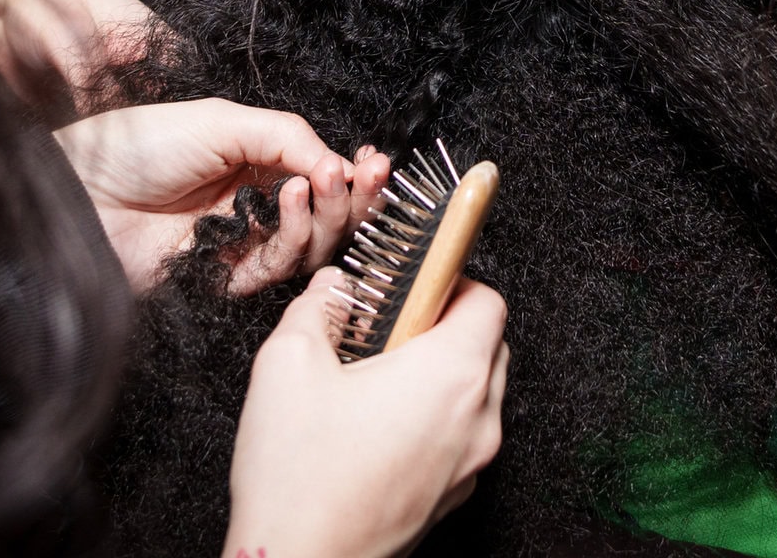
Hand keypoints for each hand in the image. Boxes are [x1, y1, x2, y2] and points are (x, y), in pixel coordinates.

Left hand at [54, 99, 391, 293]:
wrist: (80, 192)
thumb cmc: (135, 146)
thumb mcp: (219, 120)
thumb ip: (285, 136)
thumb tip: (339, 162)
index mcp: (253, 164)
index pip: (320, 176)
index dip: (352, 173)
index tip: (376, 162)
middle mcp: (251, 205)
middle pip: (324, 215)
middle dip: (351, 196)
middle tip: (365, 175)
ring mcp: (238, 243)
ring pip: (308, 246)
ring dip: (325, 213)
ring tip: (318, 181)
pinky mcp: (221, 277)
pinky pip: (273, 269)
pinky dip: (291, 235)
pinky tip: (289, 201)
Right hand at [223, 268, 509, 557]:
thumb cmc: (299, 478)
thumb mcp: (288, 362)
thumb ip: (316, 307)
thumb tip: (333, 288)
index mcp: (451, 374)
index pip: (487, 300)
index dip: (448, 280)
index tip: (409, 284)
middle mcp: (476, 419)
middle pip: (488, 345)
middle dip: (442, 325)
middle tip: (385, 329)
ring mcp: (470, 464)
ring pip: (477, 394)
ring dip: (440, 374)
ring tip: (375, 379)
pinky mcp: (451, 496)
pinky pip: (461, 437)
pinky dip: (434, 419)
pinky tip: (376, 426)